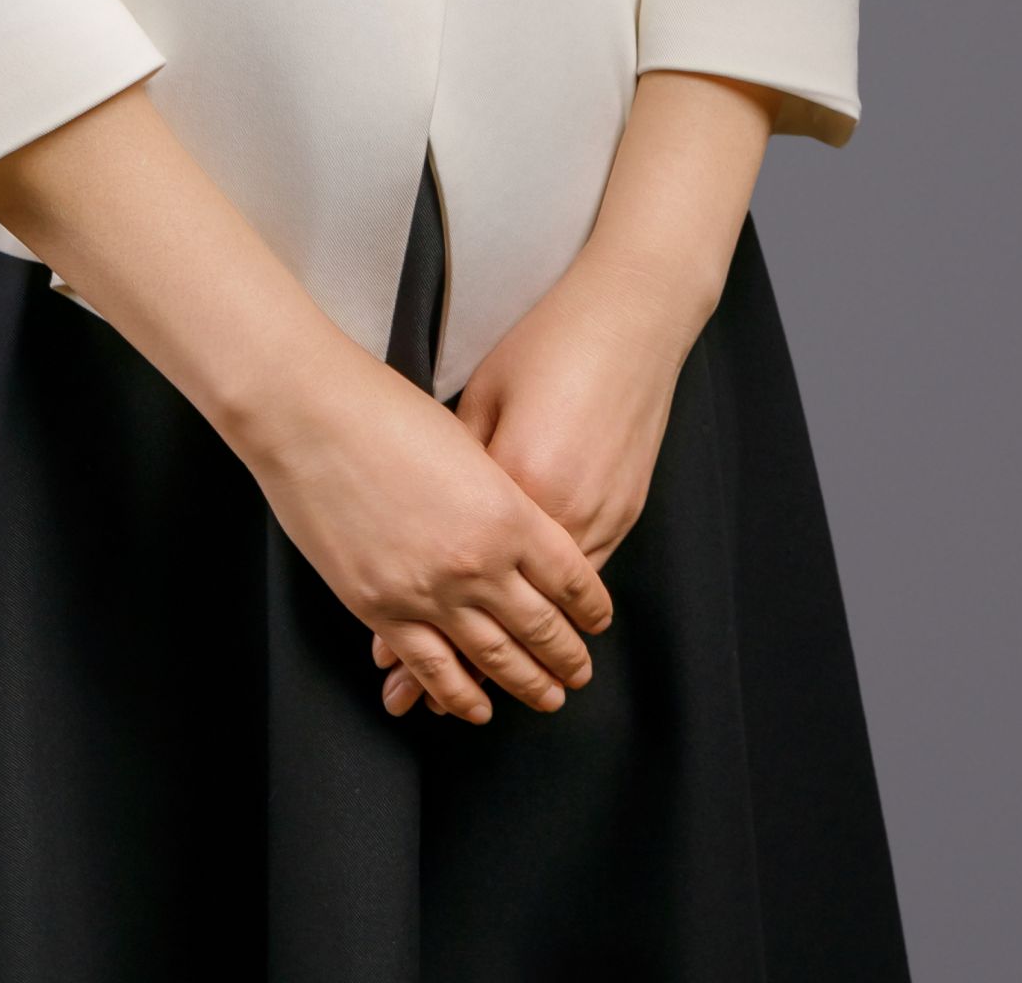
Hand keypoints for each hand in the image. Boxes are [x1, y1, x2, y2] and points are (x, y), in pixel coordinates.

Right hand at [233, 353, 611, 724]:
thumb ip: (498, 494)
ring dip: (527, 684)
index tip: (598, 622)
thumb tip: (517, 528)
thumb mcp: (467, 442)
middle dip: (567, 657)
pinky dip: (459, 695)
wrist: (309, 415)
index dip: (591, 607)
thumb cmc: (383, 410)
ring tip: (547, 697)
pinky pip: (432, 668)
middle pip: (542, 627)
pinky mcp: (380, 610)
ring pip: (494, 659)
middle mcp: (478, 562)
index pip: (571, 577)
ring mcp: (427, 593)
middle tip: (580, 672)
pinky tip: (476, 707)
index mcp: (508, 512)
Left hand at [370, 259, 691, 716]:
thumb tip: (421, 510)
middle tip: (430, 705)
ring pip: (552, 609)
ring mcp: (597, 514)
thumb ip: (457, 465)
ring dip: (522, 651)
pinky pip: (586, 578)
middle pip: (505, 611)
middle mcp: (554, 514)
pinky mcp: (625, 507)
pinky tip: (547, 632)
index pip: (455, 575)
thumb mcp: (481, 399)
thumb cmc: (547, 345)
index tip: (393, 667)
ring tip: (492, 690)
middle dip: (467, 665)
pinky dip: (562, 613)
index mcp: (508, 485)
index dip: (420, 624)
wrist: (628, 317)